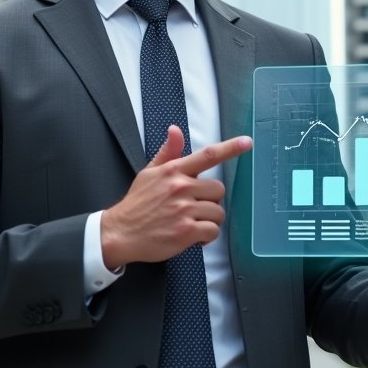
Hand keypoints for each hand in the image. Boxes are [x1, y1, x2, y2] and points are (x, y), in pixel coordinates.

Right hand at [100, 125, 252, 269]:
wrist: (120, 233)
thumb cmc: (137, 204)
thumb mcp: (149, 173)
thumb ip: (168, 153)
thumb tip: (176, 130)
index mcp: (173, 171)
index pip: (208, 155)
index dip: (230, 148)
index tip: (247, 142)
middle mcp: (181, 187)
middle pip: (218, 189)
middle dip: (210, 200)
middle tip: (195, 208)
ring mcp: (184, 209)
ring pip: (218, 212)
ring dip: (209, 220)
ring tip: (191, 223)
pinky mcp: (186, 231)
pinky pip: (213, 231)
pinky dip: (206, 237)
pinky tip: (193, 237)